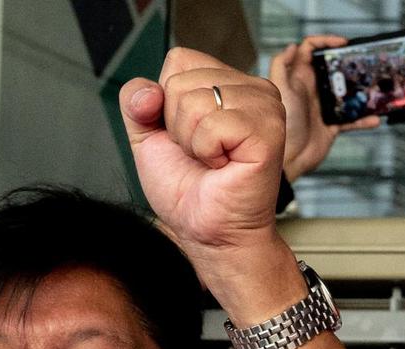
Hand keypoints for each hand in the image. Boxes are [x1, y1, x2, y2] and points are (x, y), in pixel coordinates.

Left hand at [118, 47, 285, 255]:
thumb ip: (136, 104)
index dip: (166, 103)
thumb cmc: (188, 190)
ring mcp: (264, 106)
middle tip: (201, 154)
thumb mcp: (148, 139)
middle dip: (177, 126)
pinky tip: (224, 166)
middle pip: (182, 81)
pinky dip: (206, 152)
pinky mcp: (268, 130)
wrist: (208, 232)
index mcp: (228, 82)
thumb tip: (148, 92)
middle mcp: (251, 88)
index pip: (178, 60)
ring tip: (212, 160)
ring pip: (194, 101)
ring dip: (191, 142)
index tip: (185, 136)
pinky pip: (212, 125)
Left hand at [270, 36, 378, 181]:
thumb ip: (281, 66)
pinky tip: (375, 118)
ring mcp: (322, 107)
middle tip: (361, 62)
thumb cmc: (282, 126)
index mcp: (298, 79)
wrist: (288, 160)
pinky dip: (364, 119)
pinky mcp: (331, 125)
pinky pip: (352, 119)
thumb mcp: (279, 92)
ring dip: (360, 90)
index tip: (342, 43)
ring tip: (373, 86)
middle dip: (347, 63)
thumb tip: (291, 46)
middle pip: (332, 68)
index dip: (325, 41)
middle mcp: (311, 90)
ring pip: (346, 92)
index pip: (309, 50)